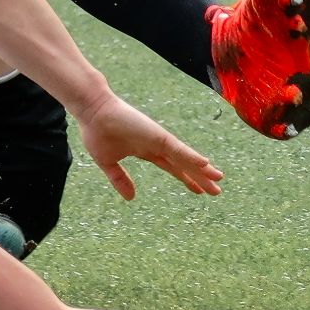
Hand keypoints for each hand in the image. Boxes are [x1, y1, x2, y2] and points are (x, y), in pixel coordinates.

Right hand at [75, 93, 223, 200]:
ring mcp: (158, 140)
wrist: (91, 111)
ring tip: (218, 179)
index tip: (198, 190)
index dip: (185, 178)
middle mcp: (156, 145)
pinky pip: (178, 148)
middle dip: (199, 178)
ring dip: (202, 169)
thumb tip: (131, 198)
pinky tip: (205, 164)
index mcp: (145, 151)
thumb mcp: (107, 162)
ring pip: (185, 158)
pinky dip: (191, 156)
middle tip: (216, 191)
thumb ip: (119, 179)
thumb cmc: (96, 131)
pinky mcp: (157, 135)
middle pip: (183, 165)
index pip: (171, 167)